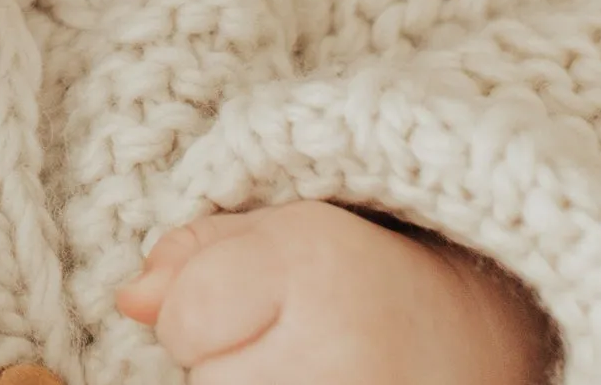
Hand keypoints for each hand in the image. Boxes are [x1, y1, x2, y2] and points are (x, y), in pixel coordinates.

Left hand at [115, 200, 559, 383]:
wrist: (471, 343)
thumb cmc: (357, 277)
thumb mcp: (276, 230)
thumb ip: (191, 253)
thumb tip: (129, 299)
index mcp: (311, 266)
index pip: (182, 318)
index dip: (196, 308)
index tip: (250, 298)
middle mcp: (338, 351)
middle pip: (203, 380)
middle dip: (219, 359)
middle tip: (285, 339)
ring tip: (301, 369)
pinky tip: (309, 384)